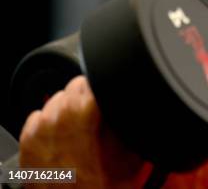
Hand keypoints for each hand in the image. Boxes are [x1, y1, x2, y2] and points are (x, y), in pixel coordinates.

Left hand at [19, 75, 150, 188]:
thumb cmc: (105, 184)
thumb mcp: (132, 147)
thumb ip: (128, 118)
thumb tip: (129, 101)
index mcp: (88, 109)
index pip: (92, 78)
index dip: (102, 88)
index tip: (106, 97)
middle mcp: (61, 114)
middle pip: (73, 86)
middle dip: (85, 98)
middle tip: (95, 116)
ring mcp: (41, 128)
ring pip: (55, 100)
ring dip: (67, 109)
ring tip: (79, 129)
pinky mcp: (28, 141)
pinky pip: (38, 117)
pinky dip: (49, 123)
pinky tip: (62, 138)